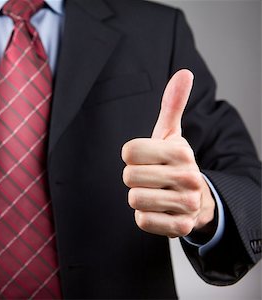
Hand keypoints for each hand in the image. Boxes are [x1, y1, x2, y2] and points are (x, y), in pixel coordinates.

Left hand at [121, 70, 215, 237]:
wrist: (196, 199)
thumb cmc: (174, 162)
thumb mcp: (171, 134)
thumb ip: (172, 105)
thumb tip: (184, 72)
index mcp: (181, 151)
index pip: (128, 151)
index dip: (131, 156)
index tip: (145, 158)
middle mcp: (188, 177)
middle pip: (128, 176)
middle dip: (134, 177)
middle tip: (151, 178)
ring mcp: (186, 203)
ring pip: (134, 199)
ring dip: (140, 198)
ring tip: (156, 194)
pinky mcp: (180, 227)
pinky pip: (142, 220)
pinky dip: (145, 217)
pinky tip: (160, 210)